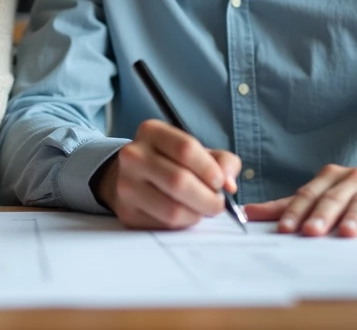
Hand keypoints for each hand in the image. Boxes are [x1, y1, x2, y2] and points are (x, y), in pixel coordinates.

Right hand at [94, 119, 240, 229]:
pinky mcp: (126, 211)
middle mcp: (133, 155)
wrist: (130, 177)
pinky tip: (184, 215)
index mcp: (151, 132)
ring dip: (196, 214)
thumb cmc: (171, 162)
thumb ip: (222, 161)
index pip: (186, 148)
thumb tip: (229, 184)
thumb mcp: (195, 152)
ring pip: (172, 208)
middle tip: (217, 204)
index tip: (220, 182)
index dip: (209, 169)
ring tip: (201, 210)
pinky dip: (182, 224)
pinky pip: (163, 224)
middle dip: (208, 198)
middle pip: (179, 181)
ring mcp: (126, 185)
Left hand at [244, 163, 356, 236]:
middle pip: (333, 198)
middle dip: (321, 215)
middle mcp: (353, 180)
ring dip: (353, 217)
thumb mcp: (326, 192)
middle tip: (309, 232)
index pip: (309, 194)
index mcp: (331, 178)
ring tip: (345, 233)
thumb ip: (290, 204)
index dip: (296, 211)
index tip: (284, 229)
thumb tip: (249, 213)